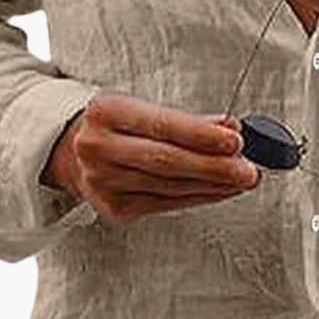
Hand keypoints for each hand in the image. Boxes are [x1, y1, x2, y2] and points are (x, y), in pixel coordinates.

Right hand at [42, 93, 259, 225]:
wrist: (70, 151)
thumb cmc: (116, 125)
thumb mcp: (141, 109)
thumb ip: (187, 120)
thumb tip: (231, 127)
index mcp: (106, 113)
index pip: (161, 125)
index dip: (201, 134)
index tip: (235, 139)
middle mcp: (98, 148)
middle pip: (166, 161)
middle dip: (214, 167)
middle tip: (248, 170)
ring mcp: (103, 183)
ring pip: (170, 187)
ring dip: (213, 185)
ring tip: (242, 180)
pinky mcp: (114, 209)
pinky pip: (166, 204)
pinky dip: (199, 197)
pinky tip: (220, 191)